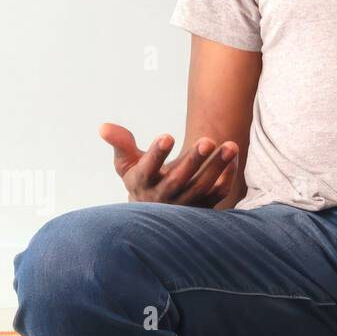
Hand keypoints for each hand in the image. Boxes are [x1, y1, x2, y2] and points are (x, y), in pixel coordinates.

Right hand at [102, 123, 239, 207]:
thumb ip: (121, 144)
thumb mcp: (127, 163)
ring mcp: (184, 205)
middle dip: (194, 160)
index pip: (146, 170)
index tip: (167, 136)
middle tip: (208, 139)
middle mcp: (162, 198)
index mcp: (141, 184)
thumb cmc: (142, 177)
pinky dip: (227, 178)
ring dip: (217, 167)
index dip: (156, 155)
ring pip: (202, 188)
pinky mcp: (202, 208)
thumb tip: (103, 126)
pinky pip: (217, 195)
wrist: (157, 209)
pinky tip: (233, 157)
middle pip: (179, 180)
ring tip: (230, 145)